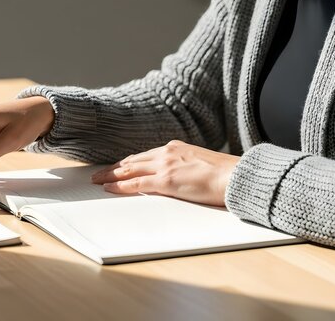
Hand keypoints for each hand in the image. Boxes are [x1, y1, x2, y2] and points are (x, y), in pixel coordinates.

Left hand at [91, 140, 239, 206]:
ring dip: (110, 175)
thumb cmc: (225, 174)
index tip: (116, 167)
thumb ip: (184, 166)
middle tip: (98, 173)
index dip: (128, 162)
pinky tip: (108, 188)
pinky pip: (135, 184)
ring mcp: (165, 165)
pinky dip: (119, 186)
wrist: (237, 176)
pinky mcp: (166, 181)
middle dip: (114, 168)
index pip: (144, 155)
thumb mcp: (200, 164)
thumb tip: (175, 176)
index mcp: (176, 147)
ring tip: (97, 180)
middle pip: (132, 161)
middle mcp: (167, 152)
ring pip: (129, 170)